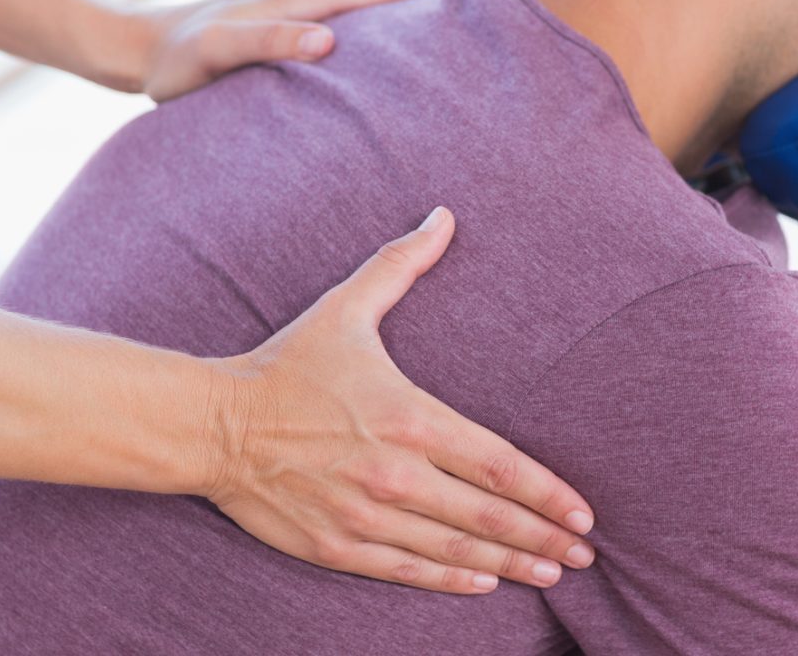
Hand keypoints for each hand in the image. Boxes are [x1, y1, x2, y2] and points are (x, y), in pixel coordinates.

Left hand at [106, 0, 444, 101]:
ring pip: (363, 2)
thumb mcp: (218, 53)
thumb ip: (270, 42)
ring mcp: (292, 0)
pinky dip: (373, 22)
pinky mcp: (283, 16)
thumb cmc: (176, 61)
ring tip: (448, 30)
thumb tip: (330, 40)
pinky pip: (343, 15)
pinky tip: (386, 46)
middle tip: (480, 12)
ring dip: (402, 11)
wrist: (136, 49)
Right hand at [202, 207, 597, 594]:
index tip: (584, 514)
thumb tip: (444, 214)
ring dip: (511, 564)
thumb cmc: (287, 364)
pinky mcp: (338, 546)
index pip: (500, 465)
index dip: (550, 494)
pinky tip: (485, 582)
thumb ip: (402, 263)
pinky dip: (452, 580)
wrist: (213, 424)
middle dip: (544, 538)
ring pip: (456, 549)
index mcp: (410, 417)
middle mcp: (396, 474)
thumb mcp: (347, 305)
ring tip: (551, 574)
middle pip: (489, 515)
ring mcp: (367, 516)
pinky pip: (409, 570)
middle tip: (584, 556)